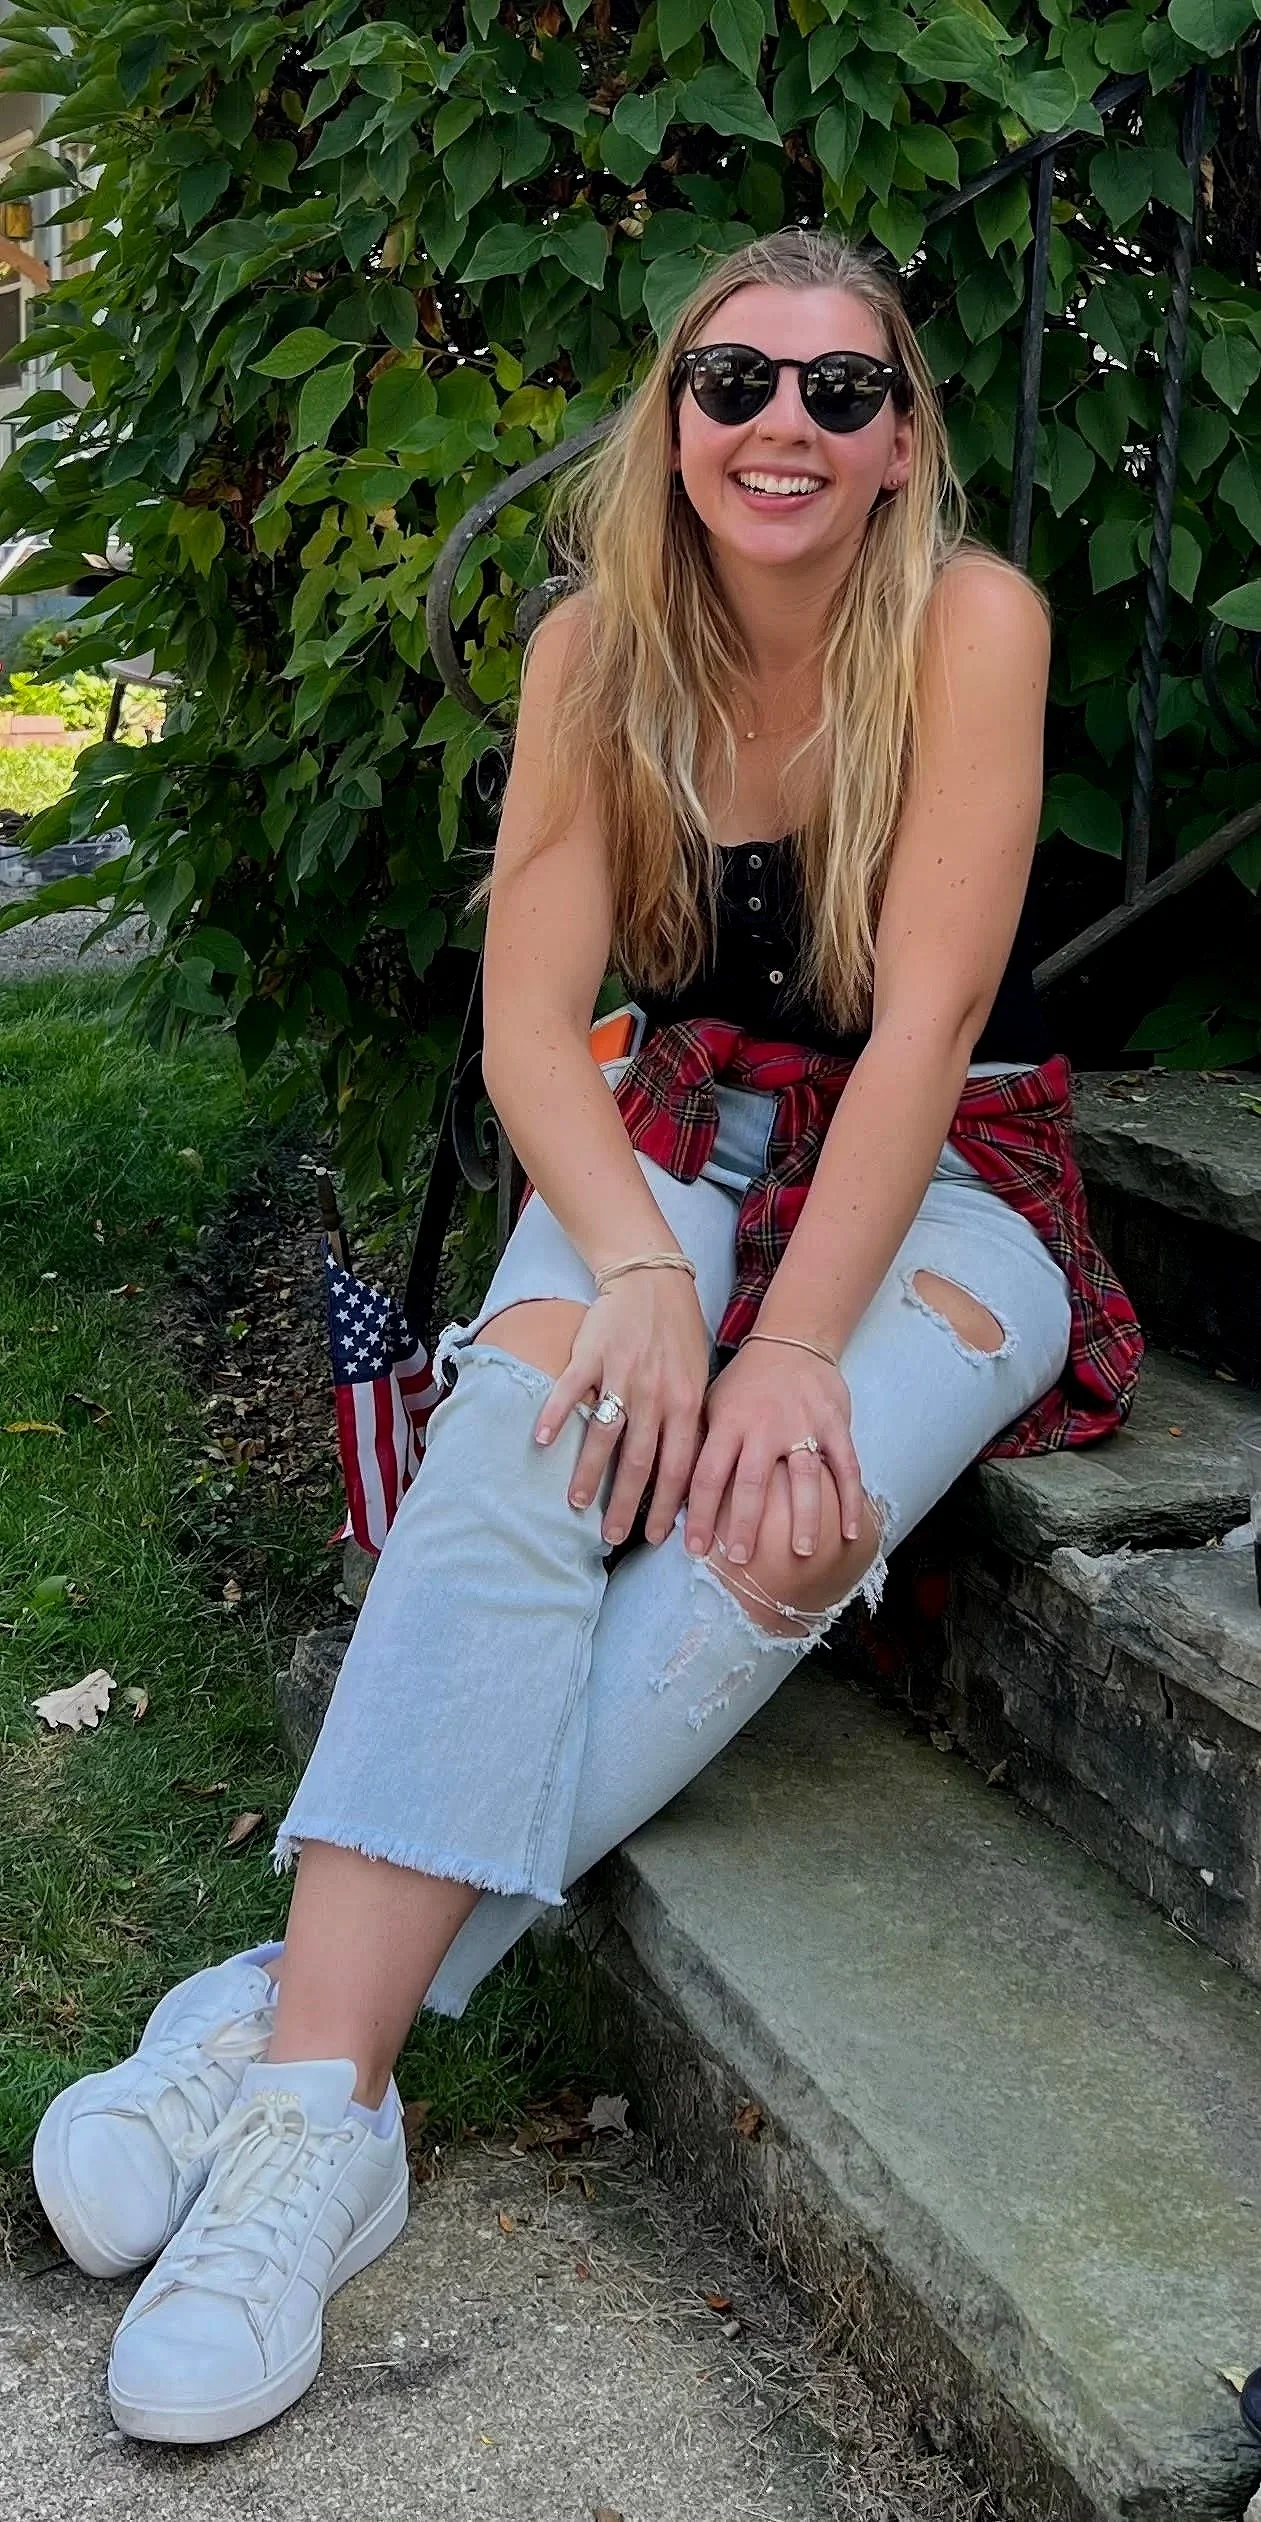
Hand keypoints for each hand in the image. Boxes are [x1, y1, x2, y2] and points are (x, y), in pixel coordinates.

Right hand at [533, 1269, 711, 1546]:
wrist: (653, 1281)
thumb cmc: (678, 1336)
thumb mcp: (698, 1379)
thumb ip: (689, 1424)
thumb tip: (687, 1476)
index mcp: (685, 1404)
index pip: (678, 1467)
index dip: (666, 1506)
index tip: (656, 1539)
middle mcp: (656, 1395)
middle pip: (639, 1461)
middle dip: (626, 1504)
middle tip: (612, 1536)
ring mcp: (622, 1375)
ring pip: (605, 1434)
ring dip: (589, 1473)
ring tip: (577, 1503)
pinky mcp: (592, 1355)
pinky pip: (571, 1390)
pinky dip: (555, 1415)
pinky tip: (540, 1440)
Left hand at [683, 1339, 864, 1567]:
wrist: (793, 1341)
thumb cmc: (745, 1382)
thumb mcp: (711, 1403)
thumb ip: (699, 1443)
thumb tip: (672, 1492)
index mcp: (729, 1422)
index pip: (708, 1474)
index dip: (700, 1514)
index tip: (695, 1549)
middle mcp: (765, 1426)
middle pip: (753, 1482)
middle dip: (745, 1524)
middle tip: (741, 1559)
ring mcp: (803, 1426)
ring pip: (804, 1477)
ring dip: (804, 1517)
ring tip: (802, 1552)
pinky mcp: (834, 1425)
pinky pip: (846, 1466)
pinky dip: (849, 1500)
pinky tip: (848, 1532)